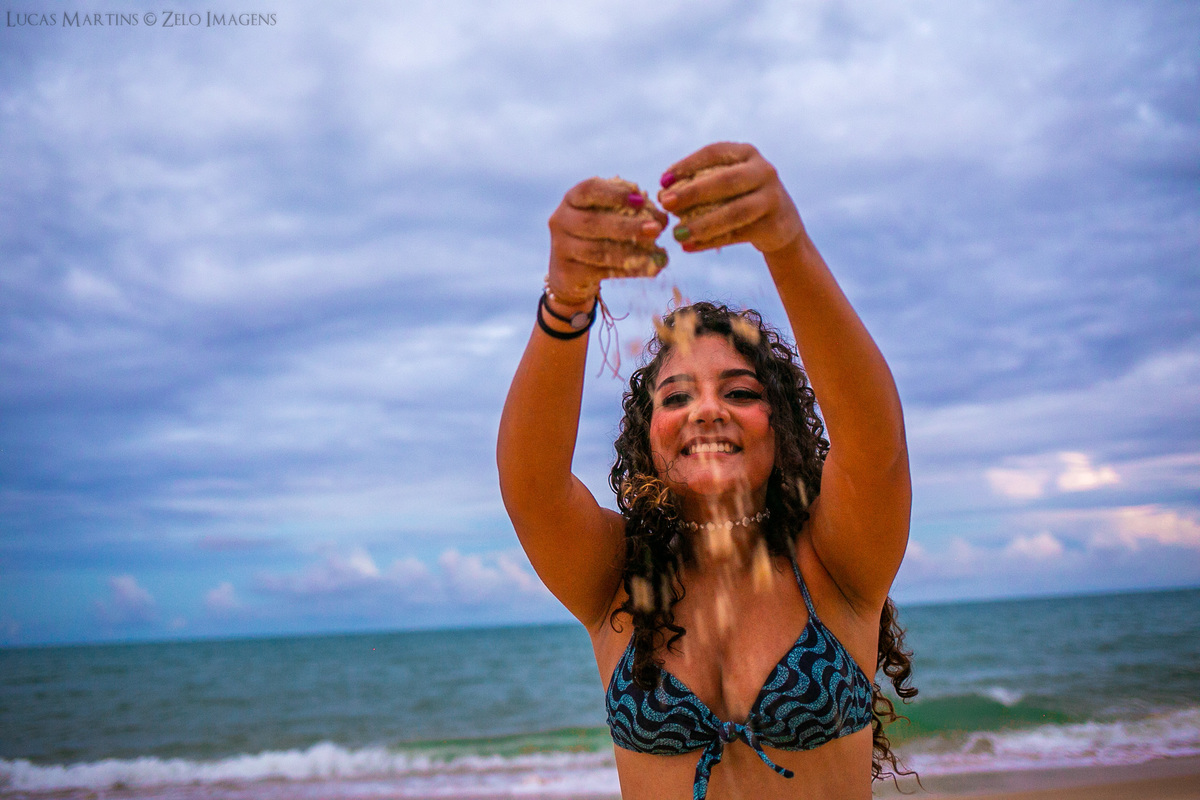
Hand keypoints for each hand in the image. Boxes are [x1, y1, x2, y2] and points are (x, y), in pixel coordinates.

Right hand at [547, 177, 668, 305]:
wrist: (573, 272)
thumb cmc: (599, 235)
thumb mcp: (612, 216)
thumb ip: (634, 213)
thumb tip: (661, 220)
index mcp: (572, 199)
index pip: (588, 190)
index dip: (615, 194)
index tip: (641, 199)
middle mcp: (561, 220)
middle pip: (592, 223)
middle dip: (627, 226)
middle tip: (655, 229)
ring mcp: (561, 248)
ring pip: (597, 251)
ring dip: (630, 251)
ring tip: (656, 251)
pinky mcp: (568, 273)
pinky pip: (601, 272)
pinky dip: (629, 270)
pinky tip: (650, 268)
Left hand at [658, 143, 804, 254]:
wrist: (780, 222)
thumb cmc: (740, 197)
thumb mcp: (724, 182)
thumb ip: (697, 184)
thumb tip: (661, 195)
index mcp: (747, 153)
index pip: (714, 153)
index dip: (687, 165)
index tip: (663, 180)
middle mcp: (763, 171)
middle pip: (725, 181)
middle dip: (692, 193)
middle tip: (665, 203)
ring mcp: (771, 198)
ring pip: (734, 213)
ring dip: (701, 224)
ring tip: (676, 234)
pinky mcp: (772, 226)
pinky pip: (736, 235)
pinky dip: (709, 242)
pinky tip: (688, 247)